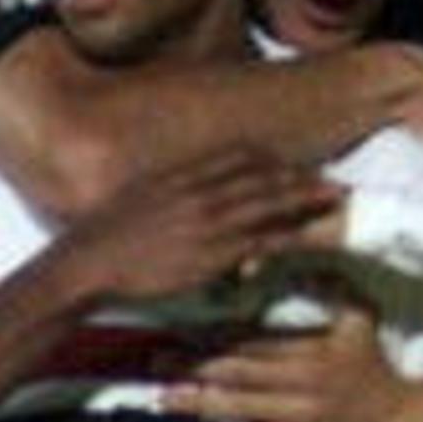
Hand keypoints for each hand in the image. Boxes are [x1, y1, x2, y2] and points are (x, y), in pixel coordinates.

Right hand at [60, 145, 339, 309]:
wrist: (87, 262)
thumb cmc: (105, 235)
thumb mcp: (138, 197)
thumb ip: (168, 192)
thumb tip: (184, 191)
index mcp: (183, 175)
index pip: (238, 159)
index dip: (271, 161)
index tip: (293, 163)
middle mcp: (202, 191)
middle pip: (263, 177)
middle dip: (300, 178)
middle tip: (331, 180)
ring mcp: (209, 221)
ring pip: (270, 205)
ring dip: (306, 200)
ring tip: (335, 198)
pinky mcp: (212, 253)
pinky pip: (260, 242)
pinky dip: (288, 238)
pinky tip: (310, 239)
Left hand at [171, 302, 405, 421]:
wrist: (399, 418)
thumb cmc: (374, 364)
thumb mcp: (362, 317)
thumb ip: (334, 288)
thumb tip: (303, 264)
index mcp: (310, 351)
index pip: (253, 342)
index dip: (213, 339)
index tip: (179, 334)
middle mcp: (301, 383)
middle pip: (238, 374)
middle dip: (194, 368)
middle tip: (155, 363)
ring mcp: (301, 418)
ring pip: (242, 408)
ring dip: (200, 404)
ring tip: (164, 399)